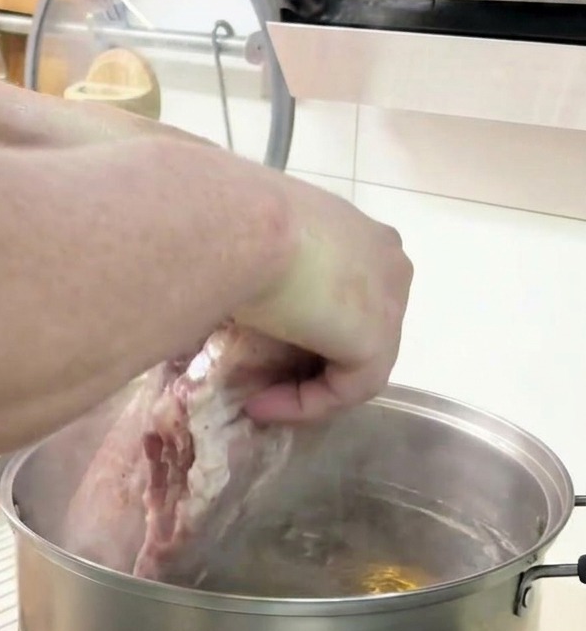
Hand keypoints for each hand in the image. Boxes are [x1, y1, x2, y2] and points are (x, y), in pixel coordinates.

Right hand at [236, 178, 412, 423]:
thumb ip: (270, 277)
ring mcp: (390, 303)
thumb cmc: (238, 225)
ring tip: (257, 402)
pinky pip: (346, 389)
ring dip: (304, 390)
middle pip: (354, 331)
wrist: (241, 229)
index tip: (260, 350)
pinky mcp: (377, 342)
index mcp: (363, 234)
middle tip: (265, 381)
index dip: (305, 332)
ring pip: (354, 364)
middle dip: (312, 363)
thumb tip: (245, 308)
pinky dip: (304, 405)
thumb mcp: (258, 247)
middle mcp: (389, 264)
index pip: (345, 298)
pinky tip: (261, 405)